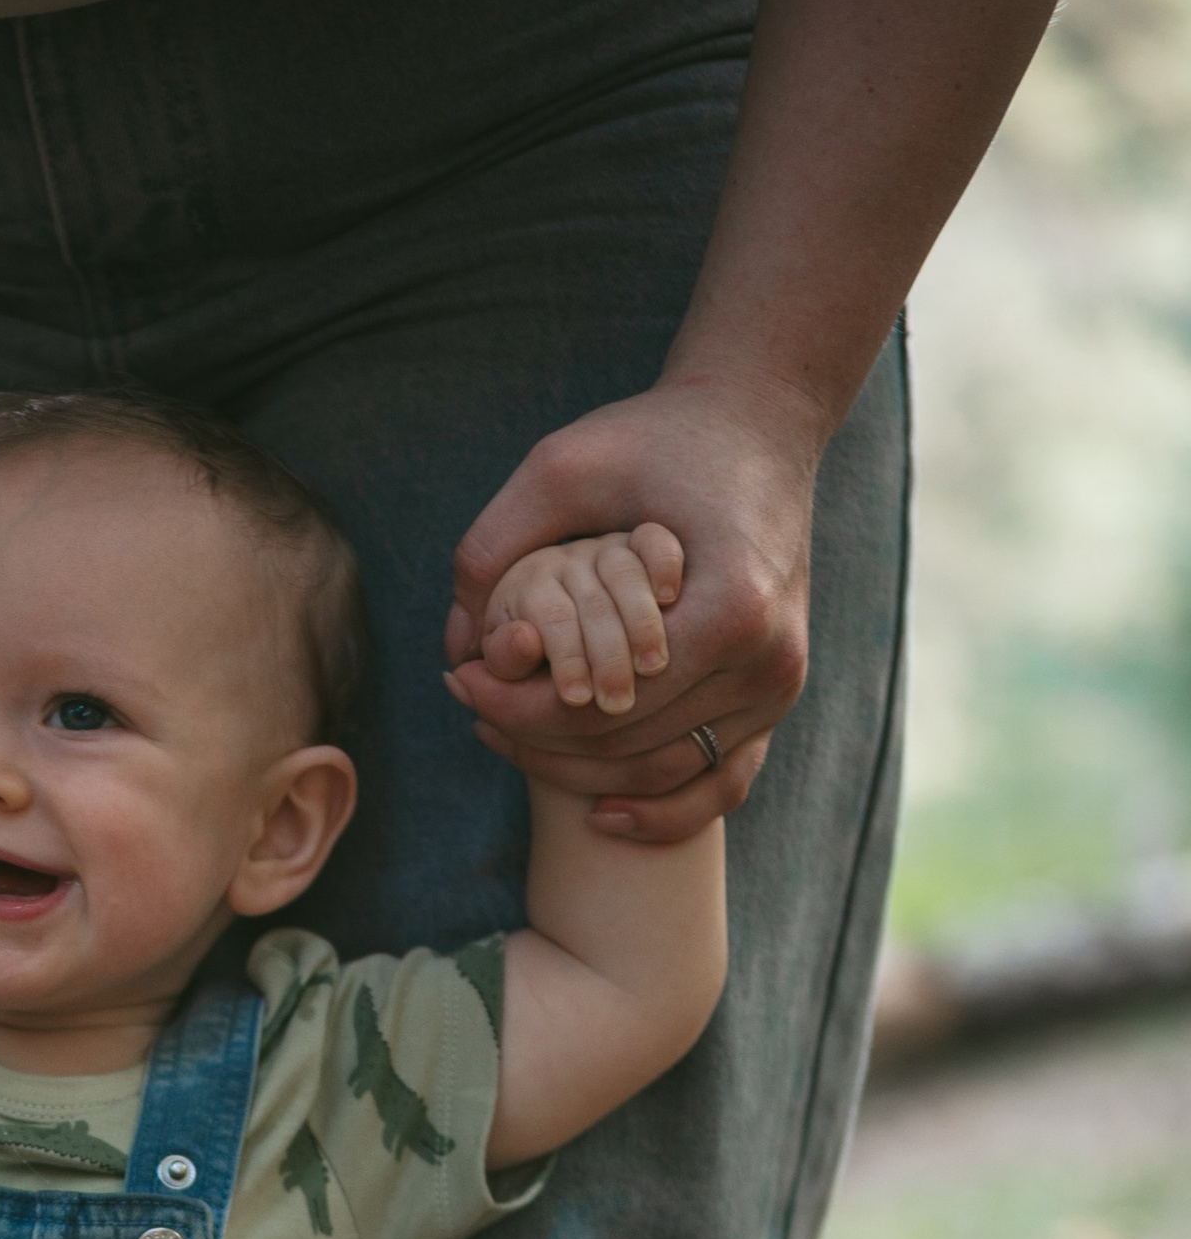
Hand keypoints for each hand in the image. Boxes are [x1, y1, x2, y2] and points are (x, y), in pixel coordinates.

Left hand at [441, 379, 819, 843]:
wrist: (757, 424)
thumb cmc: (659, 437)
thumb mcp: (564, 465)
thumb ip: (497, 543)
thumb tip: (458, 640)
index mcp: (731, 605)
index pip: (601, 700)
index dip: (516, 705)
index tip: (458, 681)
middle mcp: (768, 658)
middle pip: (627, 743)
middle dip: (533, 735)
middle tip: (470, 705)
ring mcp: (781, 685)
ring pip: (660, 771)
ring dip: (577, 770)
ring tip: (507, 730)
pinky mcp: (779, 698)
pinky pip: (720, 784)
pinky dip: (661, 810)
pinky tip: (600, 814)